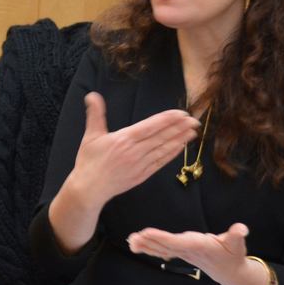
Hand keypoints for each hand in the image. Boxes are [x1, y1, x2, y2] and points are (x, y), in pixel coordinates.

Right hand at [49, 94, 199, 251]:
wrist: (89, 189)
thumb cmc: (88, 162)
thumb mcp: (90, 136)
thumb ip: (95, 114)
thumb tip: (92, 94)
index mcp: (123, 139)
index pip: (150, 126)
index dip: (167, 119)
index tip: (181, 113)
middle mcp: (135, 151)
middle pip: (161, 137)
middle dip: (179, 128)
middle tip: (195, 120)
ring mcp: (140, 164)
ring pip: (163, 149)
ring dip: (179, 140)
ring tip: (193, 132)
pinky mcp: (142, 175)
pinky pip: (160, 162)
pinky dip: (171, 154)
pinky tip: (181, 147)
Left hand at [127, 223, 275, 284]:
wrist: (229, 271)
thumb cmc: (233, 254)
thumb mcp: (237, 244)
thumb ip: (237, 235)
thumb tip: (242, 229)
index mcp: (197, 245)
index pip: (176, 241)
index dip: (161, 237)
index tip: (147, 232)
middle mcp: (187, 249)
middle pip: (164, 246)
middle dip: (148, 242)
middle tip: (132, 238)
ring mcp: (182, 252)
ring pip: (160, 249)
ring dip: (145, 245)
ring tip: (130, 241)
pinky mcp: (180, 252)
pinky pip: (161, 250)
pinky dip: (148, 247)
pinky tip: (135, 245)